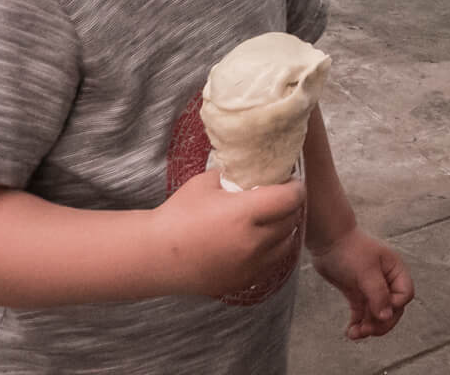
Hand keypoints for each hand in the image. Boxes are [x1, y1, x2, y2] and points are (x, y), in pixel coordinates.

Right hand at [154, 169, 304, 298]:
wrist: (154, 256)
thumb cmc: (178, 214)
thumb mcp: (206, 183)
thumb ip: (235, 175)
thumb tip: (254, 166)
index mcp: (244, 214)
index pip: (290, 198)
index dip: (295, 187)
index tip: (291, 182)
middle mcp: (252, 242)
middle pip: (291, 220)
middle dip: (290, 206)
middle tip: (281, 198)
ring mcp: (249, 266)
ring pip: (286, 243)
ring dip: (284, 229)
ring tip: (272, 219)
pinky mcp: (243, 282)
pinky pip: (271, 263)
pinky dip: (271, 250)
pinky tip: (259, 240)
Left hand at [311, 228, 413, 339]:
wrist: (328, 240)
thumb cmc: (351, 250)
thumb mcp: (366, 271)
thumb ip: (378, 294)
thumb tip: (387, 316)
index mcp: (395, 271)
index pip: (405, 294)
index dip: (395, 306)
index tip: (379, 311)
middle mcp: (386, 280)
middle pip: (392, 308)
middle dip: (381, 321)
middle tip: (367, 329)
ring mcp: (371, 288)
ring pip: (376, 314)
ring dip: (368, 326)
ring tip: (354, 334)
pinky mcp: (356, 293)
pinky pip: (361, 314)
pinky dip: (357, 324)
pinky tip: (350, 332)